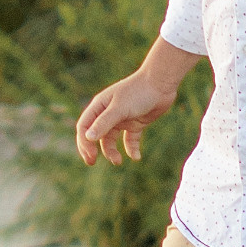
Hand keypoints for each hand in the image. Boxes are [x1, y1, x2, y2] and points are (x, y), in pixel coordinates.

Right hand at [76, 47, 190, 164]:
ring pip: (110, 139)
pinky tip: (136, 157)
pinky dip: (131, 149)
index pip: (84, 127)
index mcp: (99, 106)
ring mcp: (122, 119)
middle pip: (94, 135)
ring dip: (112, 152)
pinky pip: (130, 140)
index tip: (91, 155)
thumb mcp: (119, 109)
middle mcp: (108, 113)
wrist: (161, 84)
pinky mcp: (135, 123)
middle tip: (92, 162)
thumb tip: (88, 138)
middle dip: (92, 149)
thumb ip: (104, 123)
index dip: (84, 142)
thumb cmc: (138, 92)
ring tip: (118, 161)